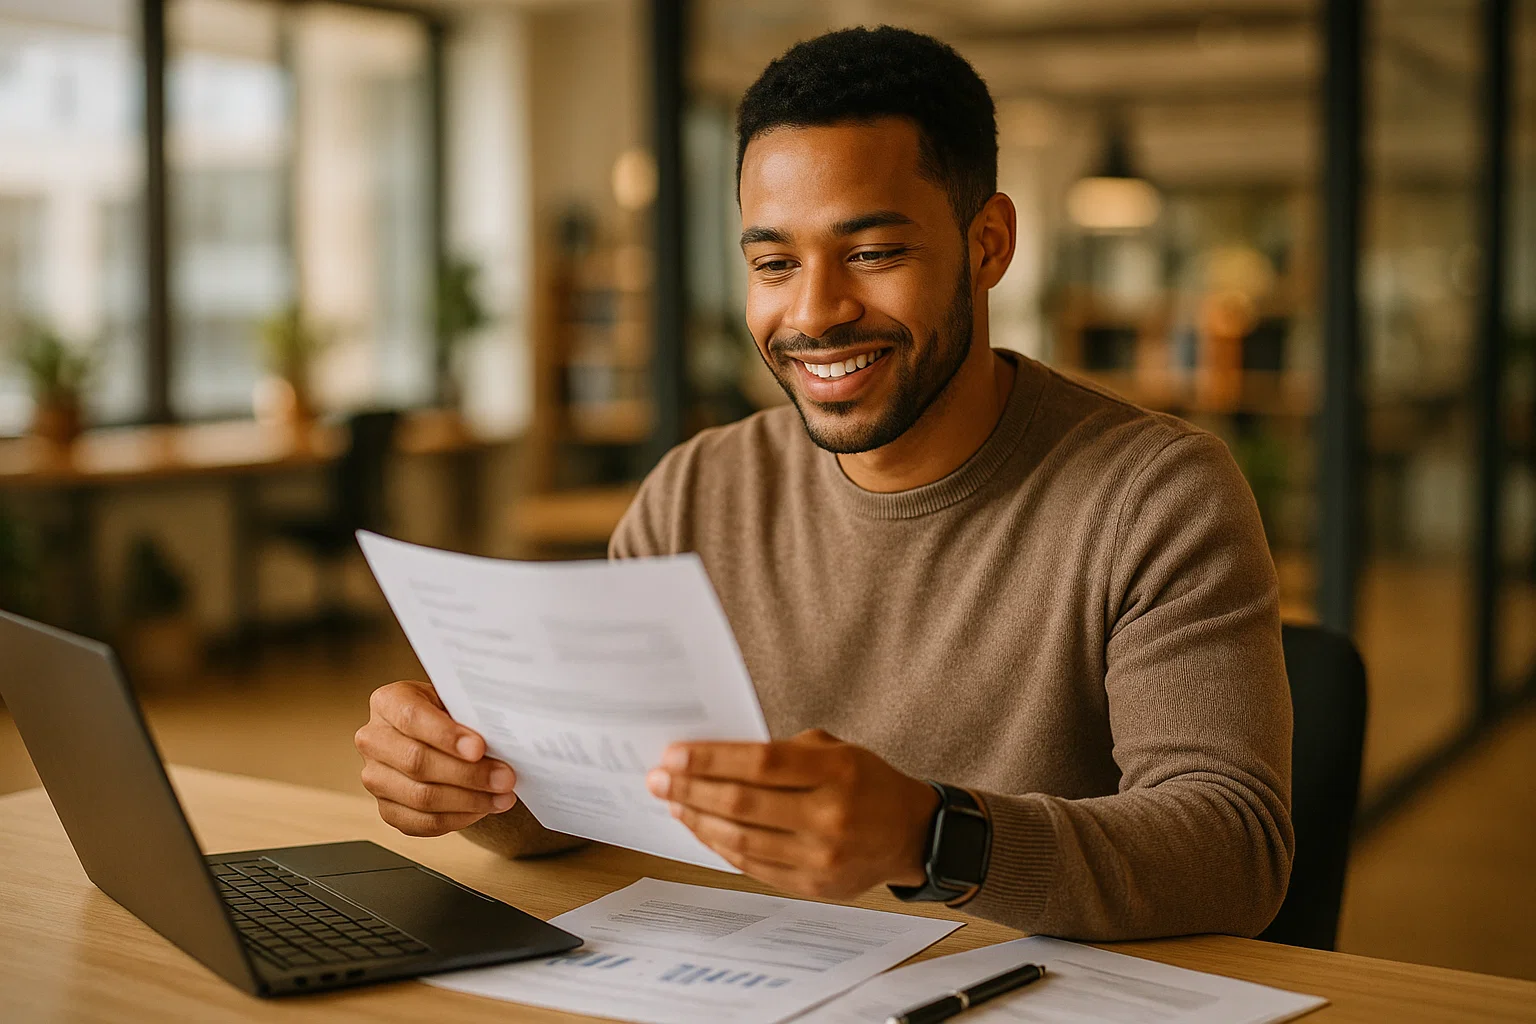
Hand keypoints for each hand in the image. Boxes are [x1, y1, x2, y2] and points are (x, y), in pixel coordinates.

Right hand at [354, 680, 517, 836]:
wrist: (435, 735)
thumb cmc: (448, 714)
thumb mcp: (456, 700)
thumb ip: (469, 715)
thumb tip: (500, 737)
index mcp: (387, 702)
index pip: (412, 718)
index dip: (446, 736)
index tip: (479, 748)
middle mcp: (373, 740)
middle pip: (417, 762)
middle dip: (468, 773)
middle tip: (504, 778)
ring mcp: (376, 778)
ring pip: (421, 797)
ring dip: (469, 801)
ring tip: (501, 796)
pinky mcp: (387, 809)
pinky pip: (422, 823)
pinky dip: (458, 819)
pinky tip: (482, 808)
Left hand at [646, 729, 939, 899]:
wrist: (912, 834)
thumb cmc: (867, 783)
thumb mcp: (835, 751)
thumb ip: (782, 753)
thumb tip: (714, 759)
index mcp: (837, 772)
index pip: (760, 763)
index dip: (711, 759)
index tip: (673, 754)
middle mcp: (829, 816)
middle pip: (743, 804)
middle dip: (691, 790)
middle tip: (658, 779)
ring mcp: (821, 857)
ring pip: (741, 840)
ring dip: (698, 821)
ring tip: (674, 803)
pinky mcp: (813, 886)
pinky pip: (753, 866)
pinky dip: (721, 847)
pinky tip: (702, 829)